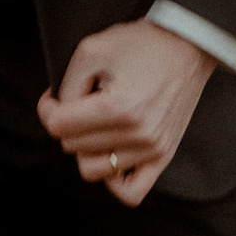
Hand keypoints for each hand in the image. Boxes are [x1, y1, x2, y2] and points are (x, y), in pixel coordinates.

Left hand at [37, 19, 214, 207]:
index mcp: (117, 108)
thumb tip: (55, 112)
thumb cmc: (141, 44)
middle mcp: (136, 134)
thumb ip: (67, 85)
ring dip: (86, 148)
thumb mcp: (92, 50)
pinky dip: (114, 180)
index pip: (57, 126)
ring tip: (96, 125)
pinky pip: (131, 192)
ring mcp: (151, 149)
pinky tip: (110, 153)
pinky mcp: (163, 156)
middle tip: (81, 103)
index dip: (48, 108)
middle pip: (72, 148)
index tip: (55, 96)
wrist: (187, 46)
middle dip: (68, 124)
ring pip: (93, 170)